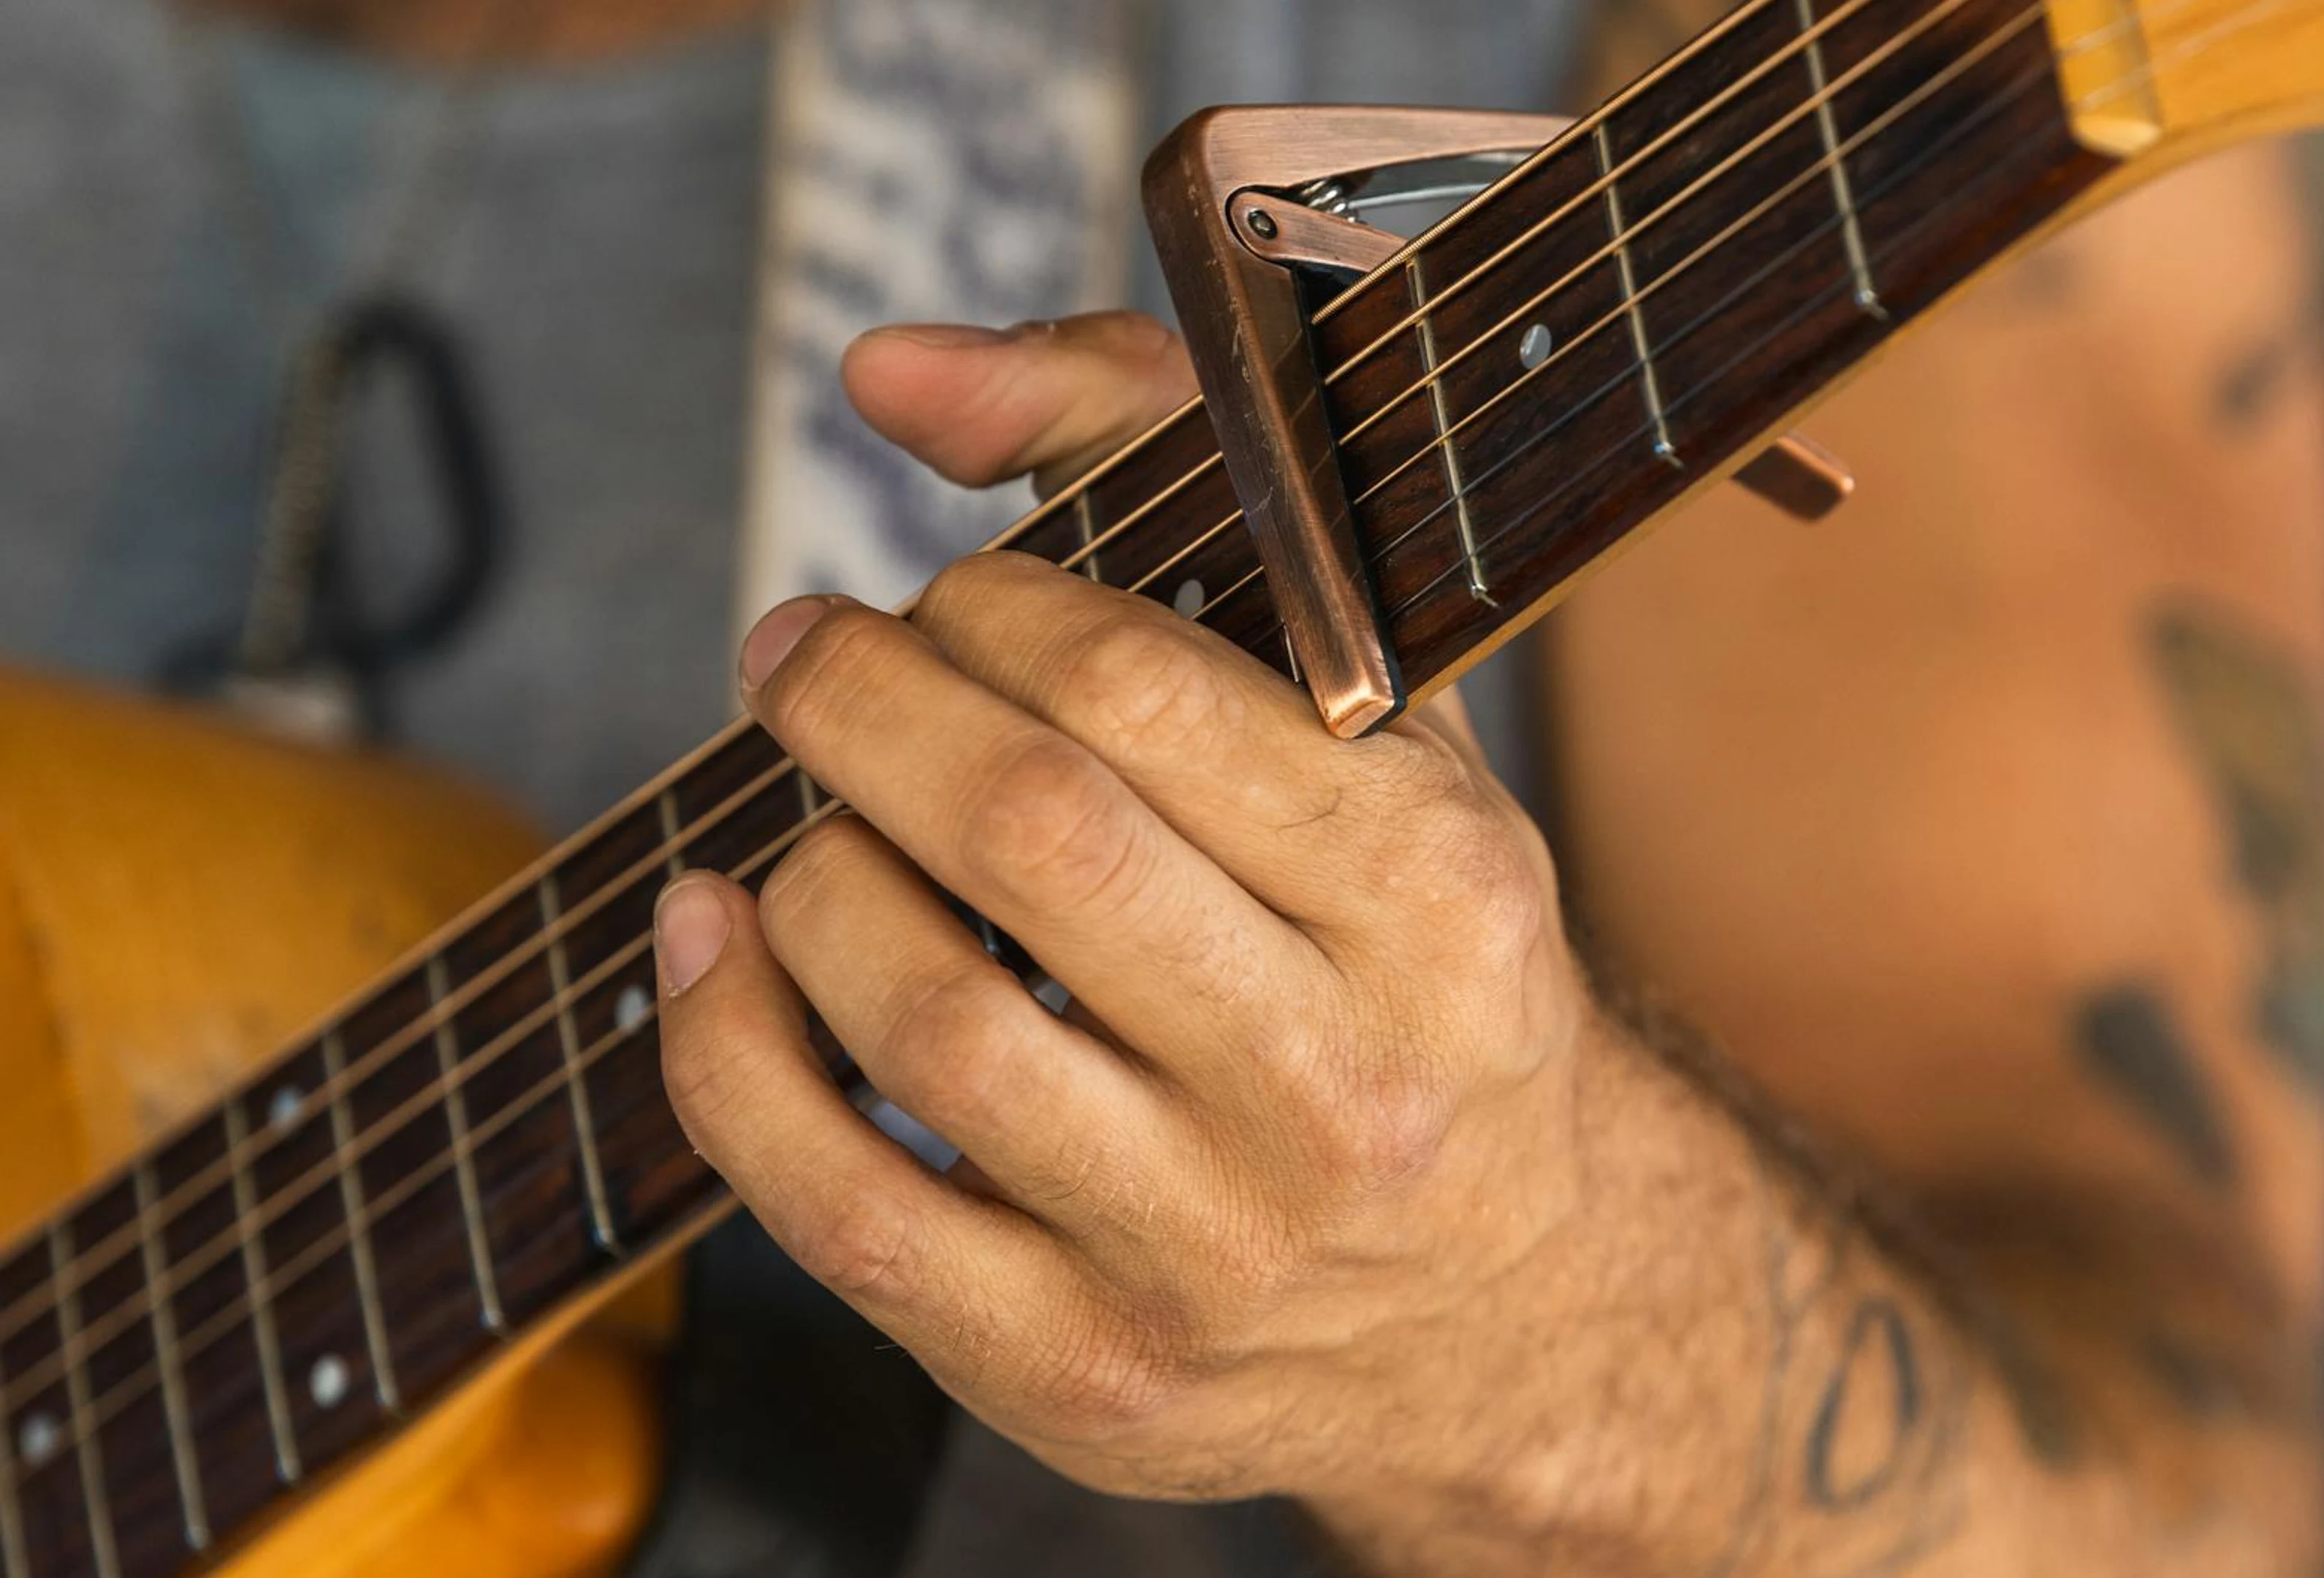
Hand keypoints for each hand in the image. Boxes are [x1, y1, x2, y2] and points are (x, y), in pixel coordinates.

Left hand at [652, 313, 1624, 1510]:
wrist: (1497, 1313)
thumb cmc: (1408, 978)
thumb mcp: (1377, 731)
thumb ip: (1167, 481)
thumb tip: (894, 370)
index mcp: (1441, 893)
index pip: (1148, 691)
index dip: (988, 604)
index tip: (942, 598)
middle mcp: (1345, 1082)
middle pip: (1023, 833)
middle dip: (855, 701)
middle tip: (803, 657)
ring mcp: (1212, 1249)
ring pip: (921, 1015)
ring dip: (804, 871)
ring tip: (811, 825)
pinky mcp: (1083, 1376)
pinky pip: (837, 1206)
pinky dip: (721, 1050)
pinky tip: (709, 946)